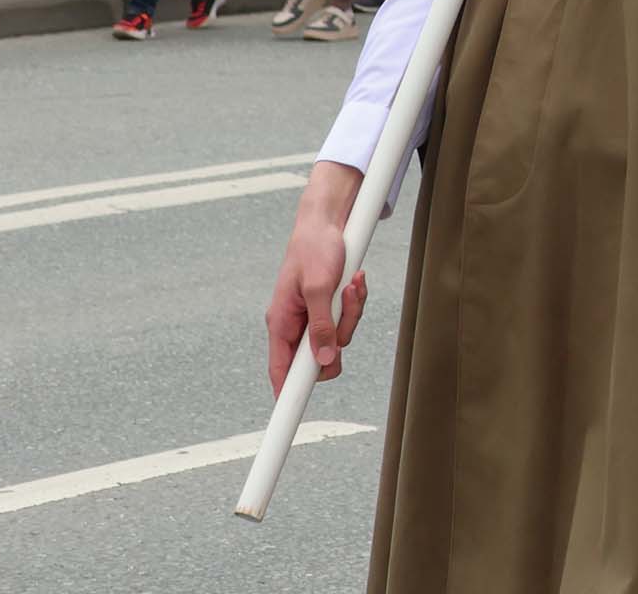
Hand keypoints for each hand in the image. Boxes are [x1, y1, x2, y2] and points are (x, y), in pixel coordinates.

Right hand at [266, 166, 369, 392]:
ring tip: (353, 282)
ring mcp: (312, 316)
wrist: (327, 220)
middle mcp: (295, 325)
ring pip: (339, 337)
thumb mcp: (319, 287)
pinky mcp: (328, 306)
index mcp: (282, 323)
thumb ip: (321, 326)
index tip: (291, 417)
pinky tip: (357, 279)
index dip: (287, 395)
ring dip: (352, 312)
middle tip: (346, 301)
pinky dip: (356, 301)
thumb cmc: (316, 249)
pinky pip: (347, 317)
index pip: (280, 371)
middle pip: (321, 357)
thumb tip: (325, 362)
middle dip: (341, 334)